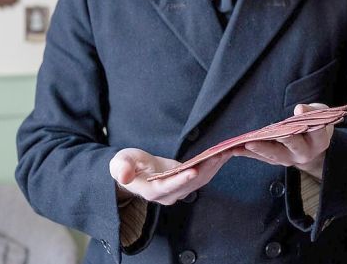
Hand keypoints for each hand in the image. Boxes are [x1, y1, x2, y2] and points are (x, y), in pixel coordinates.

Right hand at [109, 148, 231, 205]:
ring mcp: (179, 191)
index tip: (193, 171)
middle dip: (206, 168)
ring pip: (200, 180)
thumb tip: (123, 176)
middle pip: (190, 183)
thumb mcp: (120, 162)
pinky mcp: (187, 184)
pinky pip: (203, 176)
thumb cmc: (127, 165)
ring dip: (214, 166)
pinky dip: (214, 165)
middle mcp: (168, 195)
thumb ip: (121, 168)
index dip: (180, 179)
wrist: (135, 172)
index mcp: (152, 191)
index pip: (168, 186)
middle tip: (219, 154)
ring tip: (226, 150)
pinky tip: (224, 153)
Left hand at [236, 103, 333, 178]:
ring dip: (259, 149)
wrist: (312, 145)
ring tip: (245, 144)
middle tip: (270, 133)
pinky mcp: (277, 161)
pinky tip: (237, 149)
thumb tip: (299, 109)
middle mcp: (305, 154)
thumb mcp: (319, 113)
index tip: (299, 110)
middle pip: (292, 146)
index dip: (308, 120)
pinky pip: (262, 157)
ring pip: (274, 155)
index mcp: (319, 142)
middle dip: (279, 138)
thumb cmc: (314, 123)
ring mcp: (290, 159)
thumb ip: (311, 111)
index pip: (316, 132)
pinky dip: (250, 153)